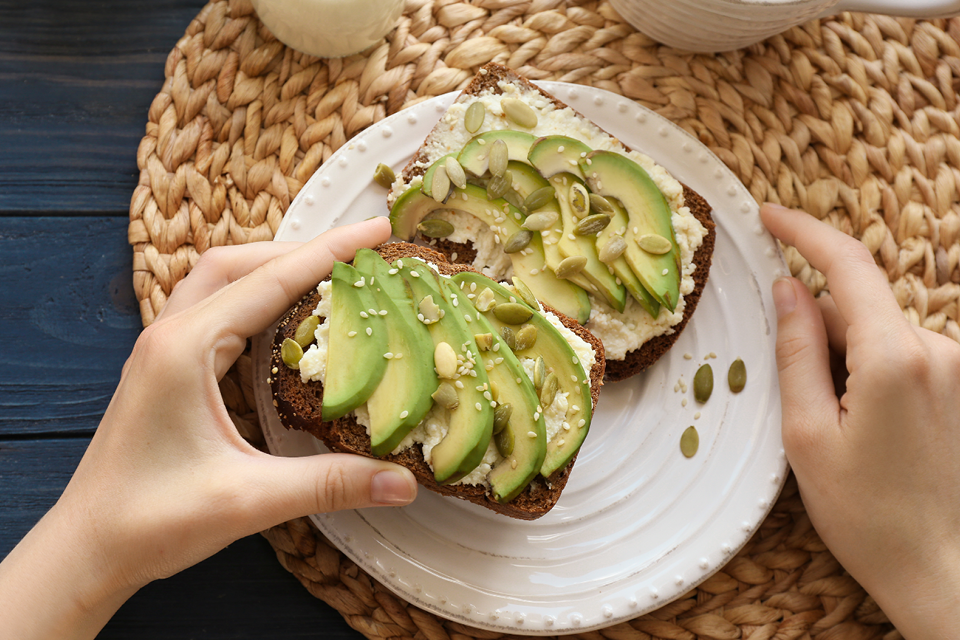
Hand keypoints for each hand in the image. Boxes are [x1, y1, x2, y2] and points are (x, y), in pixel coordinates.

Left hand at [0, 217, 417, 639]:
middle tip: (359, 253)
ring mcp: (162, 350)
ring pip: (220, 281)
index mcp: (186, 349)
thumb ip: (329, 485)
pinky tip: (281, 320)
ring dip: (272, 269)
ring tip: (325, 275)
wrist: (87, 549)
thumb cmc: (150, 521)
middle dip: (302, 251)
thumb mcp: (249, 500)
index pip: (271, 281)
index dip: (331, 252)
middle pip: (239, 264)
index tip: (379, 230)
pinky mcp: (164, 369)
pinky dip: (253, 298)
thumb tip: (402, 482)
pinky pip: (212, 310)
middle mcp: (170, 336)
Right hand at [761, 203, 959, 638]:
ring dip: (845, 359)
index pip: (846, 266)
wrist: (943, 570)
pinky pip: (901, 353)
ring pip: (877, 332)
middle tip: (799, 401)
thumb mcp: (807, 434)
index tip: (766, 216)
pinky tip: (866, 429)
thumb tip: (787, 289)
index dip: (802, 231)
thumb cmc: (867, 515)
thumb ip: (796, 350)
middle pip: (857, 307)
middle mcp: (937, 349)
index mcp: (894, 357)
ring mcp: (956, 367)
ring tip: (838, 431)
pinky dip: (870, 372)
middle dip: (817, 331)